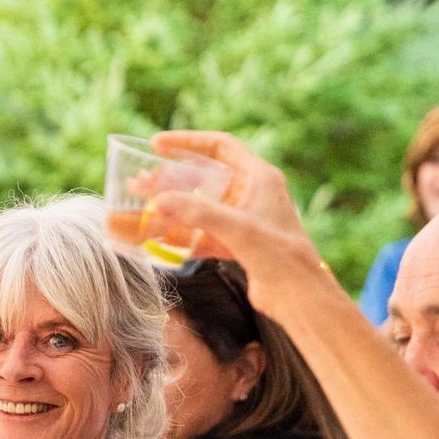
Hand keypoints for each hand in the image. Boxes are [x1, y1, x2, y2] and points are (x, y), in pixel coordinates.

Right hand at [126, 131, 339, 325]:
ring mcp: (242, 220)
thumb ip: (198, 214)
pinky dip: (179, 236)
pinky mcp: (236, 245)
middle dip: (170, 180)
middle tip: (139, 182)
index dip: (187, 142)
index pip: (220, 146)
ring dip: (170, 208)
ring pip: (199, 207)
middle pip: (203, 178)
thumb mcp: (238, 230)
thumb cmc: (281, 257)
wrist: (299, 297)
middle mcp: (250, 194)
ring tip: (139, 206)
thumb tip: (158, 200)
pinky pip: (201, 234)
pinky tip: (155, 238)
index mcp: (259, 177)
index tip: (157, 145)